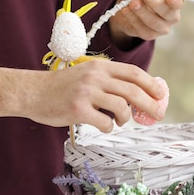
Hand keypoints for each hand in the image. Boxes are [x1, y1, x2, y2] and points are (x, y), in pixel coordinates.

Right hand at [28, 59, 167, 131]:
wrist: (32, 91)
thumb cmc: (62, 87)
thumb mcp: (86, 75)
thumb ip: (108, 81)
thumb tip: (137, 95)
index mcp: (100, 67)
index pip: (133, 73)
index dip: (151, 84)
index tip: (161, 94)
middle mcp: (95, 77)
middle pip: (133, 90)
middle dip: (150, 104)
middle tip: (158, 114)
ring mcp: (86, 93)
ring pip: (121, 107)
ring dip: (126, 118)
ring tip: (121, 121)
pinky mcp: (78, 110)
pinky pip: (105, 123)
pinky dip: (109, 127)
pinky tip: (103, 125)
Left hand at [108, 0, 183, 48]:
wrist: (124, 5)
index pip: (179, 2)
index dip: (175, 1)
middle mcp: (172, 15)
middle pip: (168, 13)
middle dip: (154, 3)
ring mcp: (162, 27)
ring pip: (154, 22)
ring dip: (142, 12)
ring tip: (132, 3)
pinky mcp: (149, 35)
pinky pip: (143, 29)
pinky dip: (133, 19)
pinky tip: (126, 10)